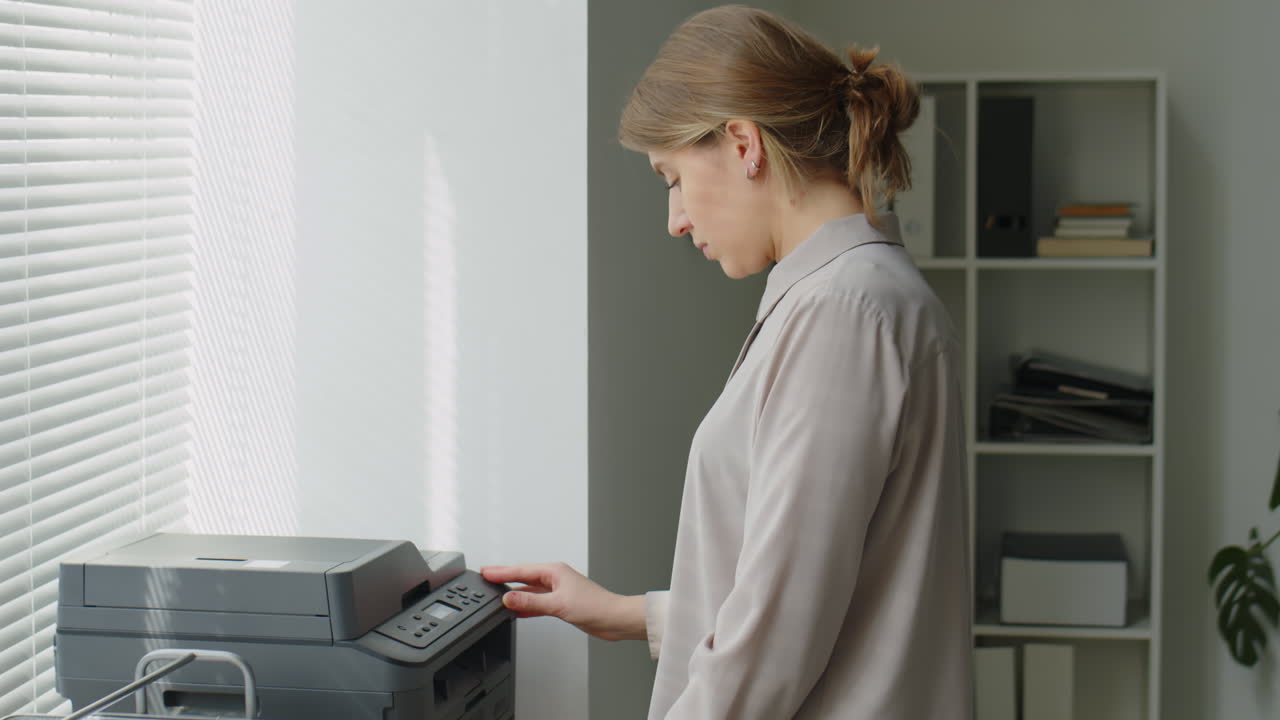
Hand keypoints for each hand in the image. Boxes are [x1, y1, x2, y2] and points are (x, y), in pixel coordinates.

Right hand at [480, 562, 646, 641]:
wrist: (614, 619)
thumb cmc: (595, 606)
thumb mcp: (558, 604)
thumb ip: (531, 602)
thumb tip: (509, 598)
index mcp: (554, 571)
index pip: (521, 570)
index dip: (502, 572)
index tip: (486, 571)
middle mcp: (555, 579)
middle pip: (524, 577)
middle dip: (505, 578)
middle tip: (486, 576)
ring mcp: (558, 591)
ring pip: (530, 590)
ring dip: (514, 593)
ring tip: (497, 593)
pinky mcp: (561, 604)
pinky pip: (537, 602)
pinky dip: (526, 605)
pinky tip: (517, 610)